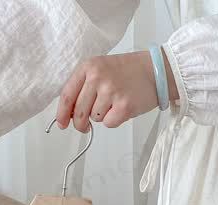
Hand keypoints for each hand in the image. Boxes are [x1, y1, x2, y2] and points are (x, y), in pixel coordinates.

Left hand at [56, 51, 178, 131]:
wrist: (156, 70)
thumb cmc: (126, 72)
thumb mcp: (100, 70)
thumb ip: (82, 88)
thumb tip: (67, 115)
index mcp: (88, 67)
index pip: (67, 96)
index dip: (61, 114)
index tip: (62, 124)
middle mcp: (97, 77)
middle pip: (78, 112)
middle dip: (80, 123)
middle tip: (86, 125)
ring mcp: (111, 91)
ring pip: (94, 119)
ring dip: (102, 116)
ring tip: (114, 102)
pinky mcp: (123, 105)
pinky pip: (108, 123)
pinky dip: (114, 120)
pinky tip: (122, 107)